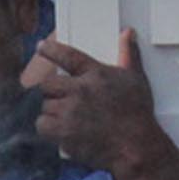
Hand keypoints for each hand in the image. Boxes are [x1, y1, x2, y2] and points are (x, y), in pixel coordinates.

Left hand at [24, 29, 168, 179]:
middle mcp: (79, 91)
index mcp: (95, 74)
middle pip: (47, 85)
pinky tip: (59, 130)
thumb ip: (129, 54)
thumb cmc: (138, 113)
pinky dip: (48, 128)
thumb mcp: (136, 78)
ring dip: (51, 111)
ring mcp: (70, 112)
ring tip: (65, 117)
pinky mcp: (64, 133)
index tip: (40, 47)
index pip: (67, 56)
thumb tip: (128, 33)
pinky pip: (43, 126)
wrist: (135, 146)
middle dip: (51, 91)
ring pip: (44, 106)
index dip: (51, 50)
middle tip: (61, 98)